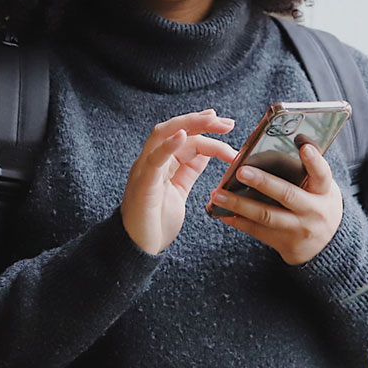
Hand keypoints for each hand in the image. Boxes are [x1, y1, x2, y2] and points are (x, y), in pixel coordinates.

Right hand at [121, 109, 236, 254]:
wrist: (139, 248)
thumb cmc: (156, 221)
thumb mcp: (179, 189)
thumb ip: (189, 169)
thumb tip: (207, 151)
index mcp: (162, 162)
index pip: (186, 138)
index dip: (207, 130)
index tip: (228, 126)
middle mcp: (152, 160)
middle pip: (174, 128)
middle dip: (200, 121)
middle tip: (226, 122)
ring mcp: (145, 169)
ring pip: (163, 134)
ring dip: (188, 124)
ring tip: (211, 119)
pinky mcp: (143, 182)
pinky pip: (154, 159)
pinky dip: (168, 145)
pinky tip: (182, 135)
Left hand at [210, 142, 342, 264]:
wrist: (328, 246)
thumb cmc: (318, 204)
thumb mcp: (322, 188)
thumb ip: (307, 171)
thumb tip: (284, 142)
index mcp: (324, 191)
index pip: (322, 174)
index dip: (314, 161)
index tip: (304, 147)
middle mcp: (313, 211)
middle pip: (287, 194)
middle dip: (263, 183)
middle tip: (241, 171)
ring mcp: (298, 229)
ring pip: (266, 215)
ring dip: (239, 204)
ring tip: (218, 195)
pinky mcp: (283, 242)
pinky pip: (256, 230)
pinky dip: (237, 221)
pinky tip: (220, 212)